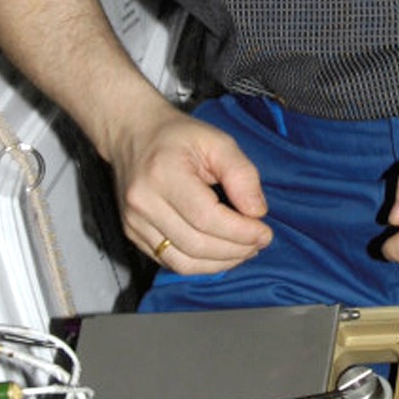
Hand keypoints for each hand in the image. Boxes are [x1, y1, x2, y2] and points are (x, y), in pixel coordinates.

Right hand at [112, 108, 272, 274]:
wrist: (134, 134)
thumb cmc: (176, 136)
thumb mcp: (218, 141)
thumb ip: (242, 174)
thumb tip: (257, 212)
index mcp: (163, 173)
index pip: (206, 218)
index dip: (240, 232)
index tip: (264, 232)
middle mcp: (143, 202)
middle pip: (196, 245)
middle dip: (236, 250)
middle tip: (259, 242)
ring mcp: (134, 222)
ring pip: (184, 262)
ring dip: (221, 263)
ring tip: (244, 250)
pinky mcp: (133, 234)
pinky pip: (172, 262)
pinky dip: (202, 264)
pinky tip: (221, 253)